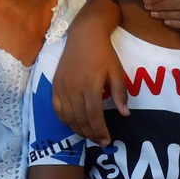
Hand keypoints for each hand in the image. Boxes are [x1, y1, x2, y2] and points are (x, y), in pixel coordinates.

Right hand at [52, 25, 125, 145]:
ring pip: (68, 117)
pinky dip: (65, 121)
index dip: (100, 131)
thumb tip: (124, 114)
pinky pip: (57, 109)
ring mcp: (62, 88)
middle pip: (81, 120)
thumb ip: (120, 94)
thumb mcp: (117, 72)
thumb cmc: (104, 54)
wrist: (84, 36)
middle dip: (91, 135)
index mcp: (90, 86)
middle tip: (101, 142)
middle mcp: (73, 89)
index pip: (94, 116)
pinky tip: (74, 125)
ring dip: (79, 130)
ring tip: (90, 136)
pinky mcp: (54, 86)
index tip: (107, 141)